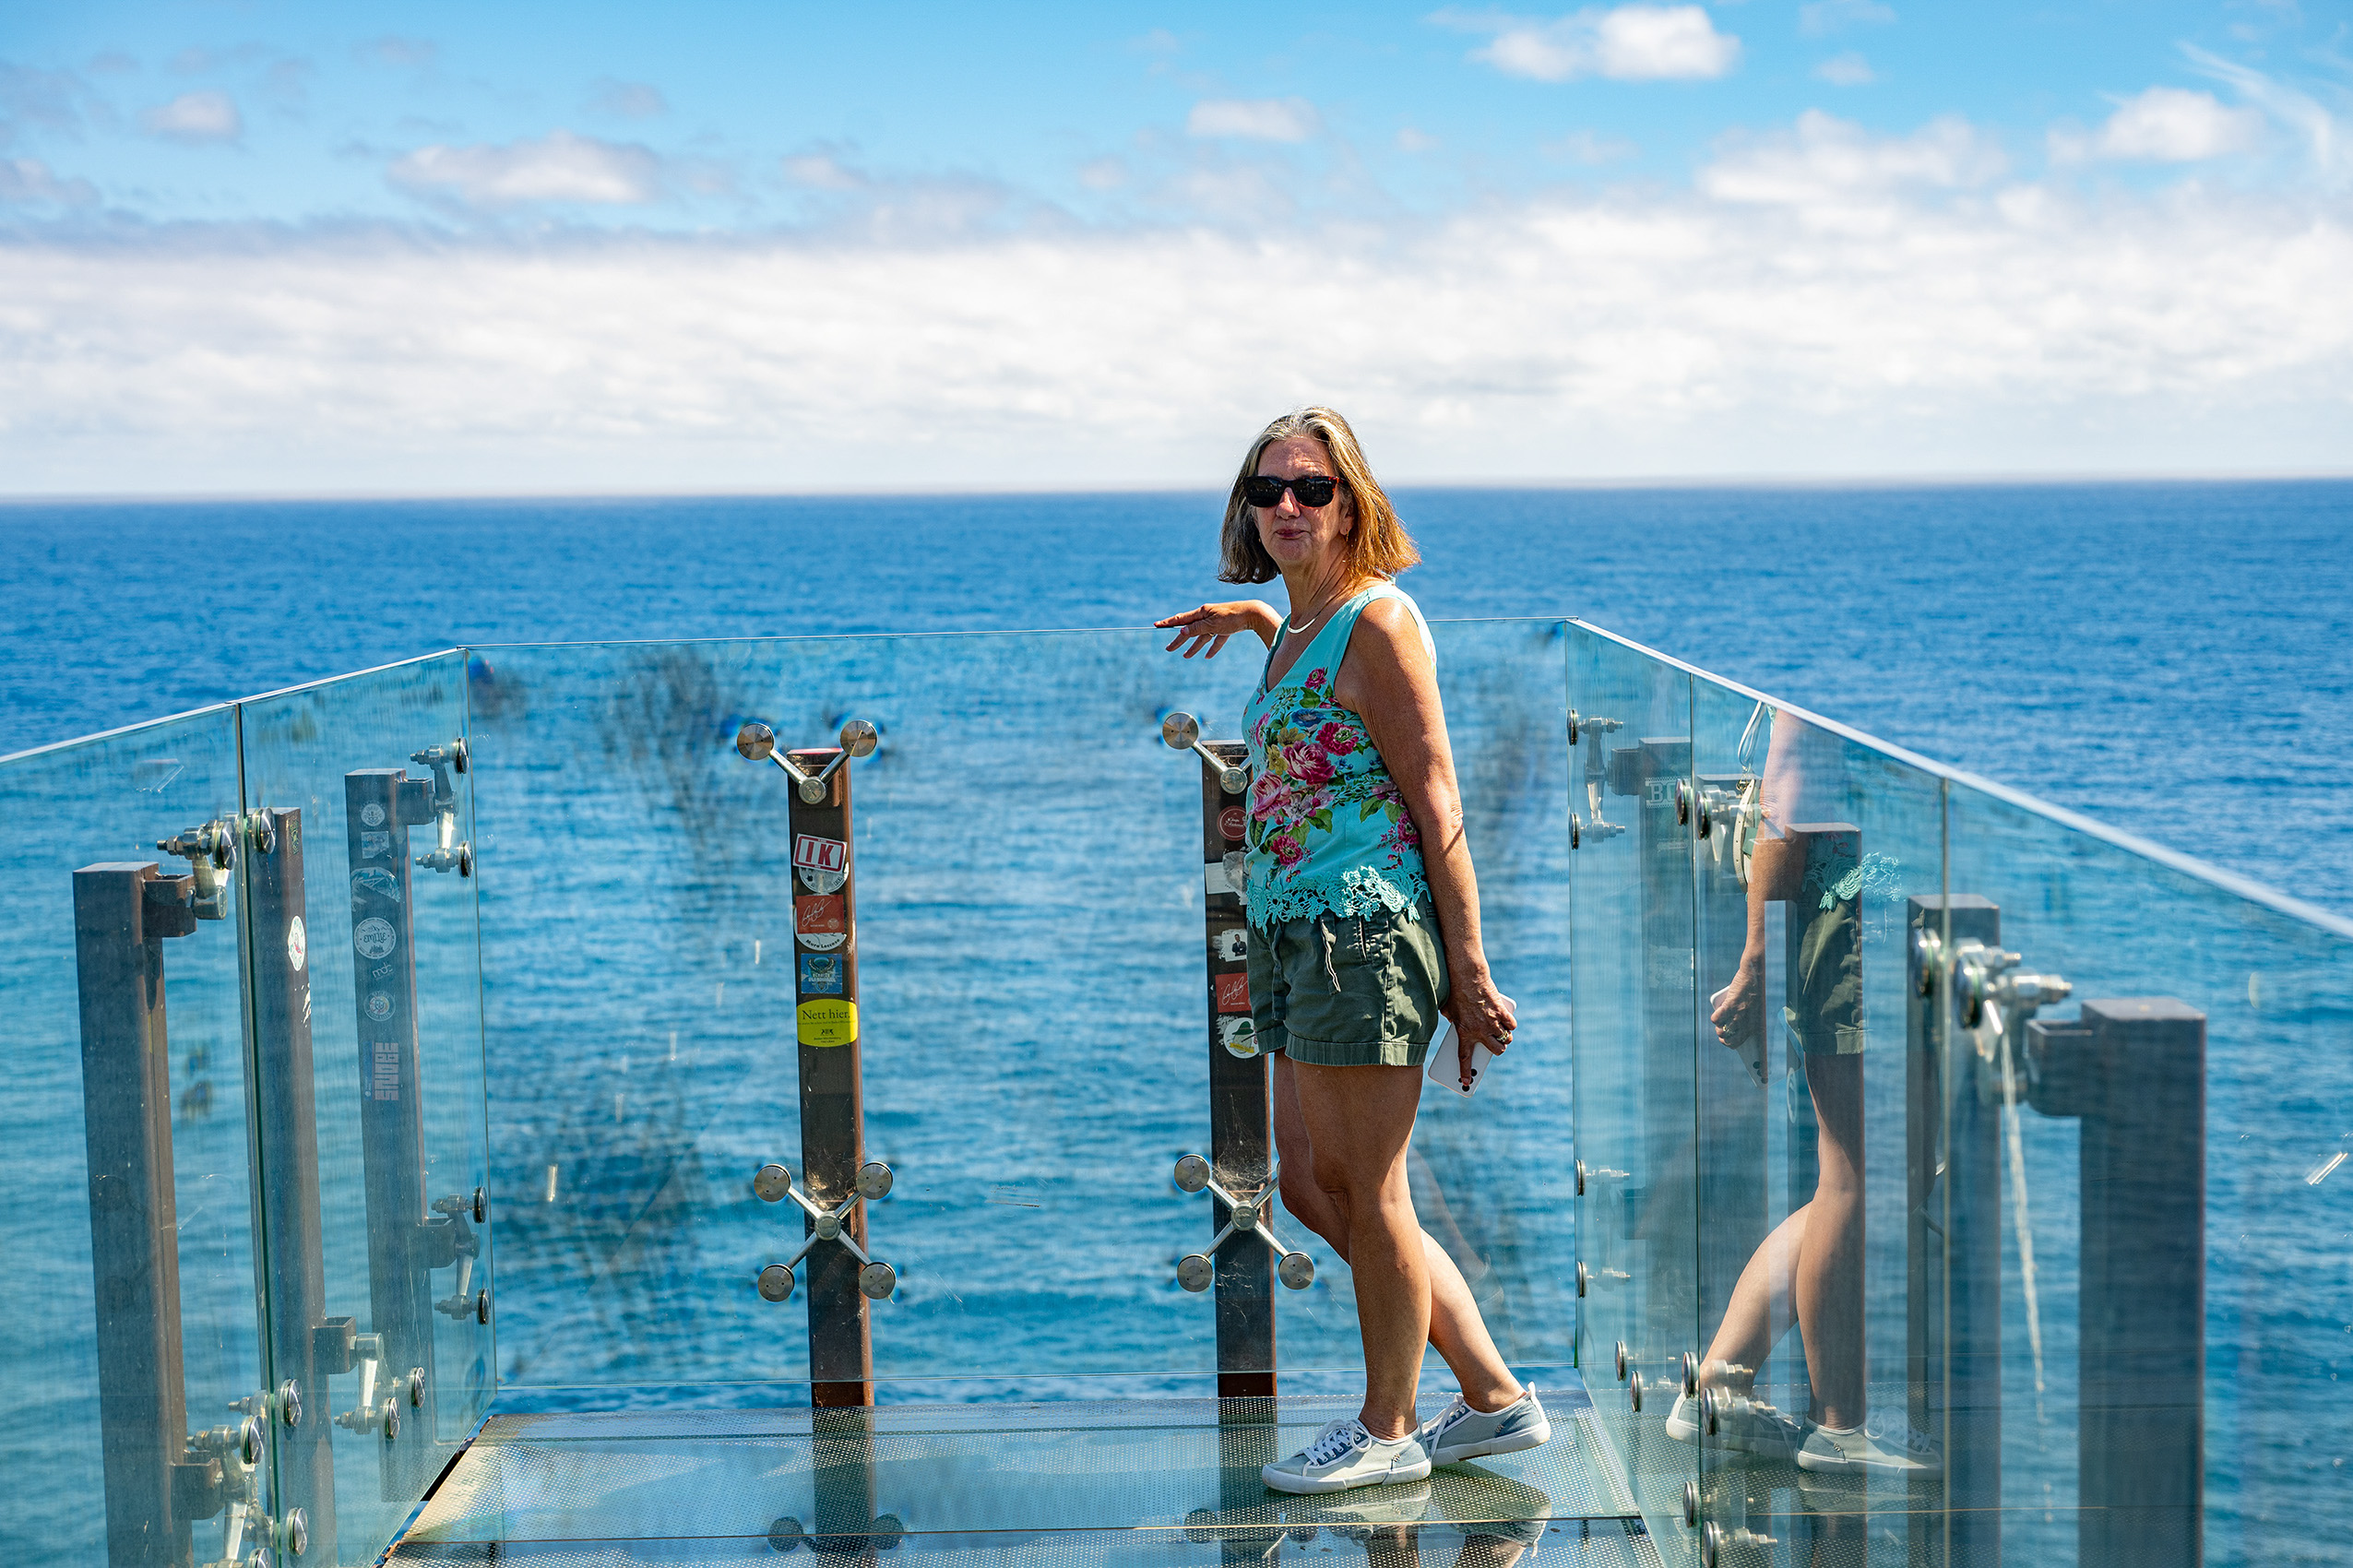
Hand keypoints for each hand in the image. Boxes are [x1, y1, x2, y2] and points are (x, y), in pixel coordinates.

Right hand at [1155, 601, 1274, 659]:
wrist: (1254, 614)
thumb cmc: (1232, 617)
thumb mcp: (1212, 624)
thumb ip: (1197, 629)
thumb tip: (1182, 631)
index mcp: (1202, 613)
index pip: (1181, 619)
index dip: (1168, 623)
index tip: (1156, 625)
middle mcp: (1208, 616)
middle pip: (1190, 630)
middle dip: (1179, 640)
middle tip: (1168, 649)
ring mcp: (1217, 622)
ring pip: (1203, 636)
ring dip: (1194, 646)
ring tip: (1185, 656)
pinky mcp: (1227, 628)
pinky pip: (1217, 639)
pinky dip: (1212, 647)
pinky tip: (1208, 656)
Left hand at [1443, 968, 1517, 1088]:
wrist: (1467, 976)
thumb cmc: (1454, 991)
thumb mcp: (1448, 1009)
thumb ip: (1452, 1019)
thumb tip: (1455, 1021)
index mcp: (1464, 1033)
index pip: (1465, 1059)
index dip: (1464, 1073)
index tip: (1466, 1083)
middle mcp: (1480, 1031)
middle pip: (1496, 1050)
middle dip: (1497, 1050)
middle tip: (1494, 1045)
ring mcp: (1493, 1022)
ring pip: (1506, 1039)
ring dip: (1505, 1038)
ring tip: (1502, 1033)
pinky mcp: (1502, 1011)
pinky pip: (1512, 1025)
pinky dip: (1511, 1025)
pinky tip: (1508, 1022)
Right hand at [1711, 953, 1764, 1053]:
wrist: (1754, 976)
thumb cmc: (1756, 992)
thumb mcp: (1756, 1009)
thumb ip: (1748, 1018)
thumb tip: (1733, 1027)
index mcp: (1754, 1025)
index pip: (1741, 1042)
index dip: (1732, 1045)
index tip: (1727, 1043)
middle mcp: (1747, 1023)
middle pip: (1730, 1040)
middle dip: (1723, 1038)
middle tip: (1721, 1032)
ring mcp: (1738, 1015)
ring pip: (1721, 1031)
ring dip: (1718, 1028)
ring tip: (1719, 1022)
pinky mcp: (1730, 1005)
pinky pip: (1716, 1018)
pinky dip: (1714, 1018)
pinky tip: (1716, 1015)